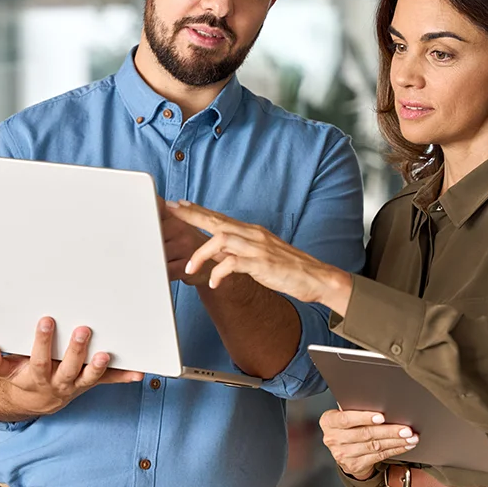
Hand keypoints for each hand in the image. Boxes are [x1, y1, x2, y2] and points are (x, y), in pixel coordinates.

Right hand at [0, 317, 142, 417]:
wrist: (35, 400)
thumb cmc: (22, 377)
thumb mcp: (4, 372)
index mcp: (36, 376)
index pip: (39, 359)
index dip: (42, 341)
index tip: (46, 320)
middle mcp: (58, 382)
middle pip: (68, 368)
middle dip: (75, 350)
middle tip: (83, 330)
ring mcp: (77, 384)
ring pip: (89, 377)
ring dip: (99, 367)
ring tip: (106, 354)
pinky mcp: (90, 383)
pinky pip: (108, 381)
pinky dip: (124, 377)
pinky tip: (139, 372)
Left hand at [166, 200, 338, 302]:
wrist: (316, 278)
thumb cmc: (287, 269)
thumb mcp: (259, 255)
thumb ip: (237, 250)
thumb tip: (215, 250)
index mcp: (251, 232)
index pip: (220, 217)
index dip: (198, 210)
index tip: (179, 204)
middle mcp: (253, 235)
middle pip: (217, 220)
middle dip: (192, 215)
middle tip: (171, 211)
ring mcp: (258, 248)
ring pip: (222, 239)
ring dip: (202, 252)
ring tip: (190, 267)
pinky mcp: (263, 264)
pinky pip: (234, 264)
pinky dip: (220, 272)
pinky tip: (214, 282)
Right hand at [319, 410, 418, 480]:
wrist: (342, 451)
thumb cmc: (346, 426)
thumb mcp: (343, 414)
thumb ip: (353, 408)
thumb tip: (375, 399)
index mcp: (329, 421)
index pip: (346, 419)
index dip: (364, 417)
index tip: (381, 417)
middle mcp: (333, 438)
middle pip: (364, 434)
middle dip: (388, 431)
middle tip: (405, 428)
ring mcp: (343, 454)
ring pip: (374, 446)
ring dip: (395, 441)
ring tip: (409, 437)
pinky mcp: (355, 465)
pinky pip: (378, 456)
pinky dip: (394, 450)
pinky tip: (404, 445)